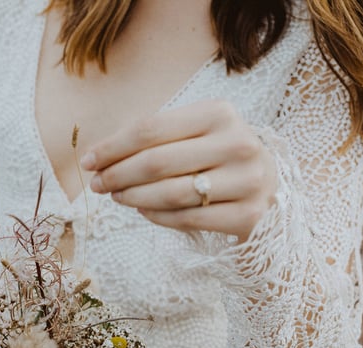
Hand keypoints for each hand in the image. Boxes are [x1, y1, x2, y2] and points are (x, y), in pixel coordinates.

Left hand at [80, 100, 277, 242]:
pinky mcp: (248, 216)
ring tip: (117, 197)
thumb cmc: (220, 159)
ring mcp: (247, 181)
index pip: (151, 128)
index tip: (89, 161)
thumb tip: (99, 155)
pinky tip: (143, 210)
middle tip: (97, 184)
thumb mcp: (197, 134)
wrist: (273, 192)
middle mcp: (238, 143)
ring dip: (133, 197)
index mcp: (220, 113)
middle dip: (118, 174)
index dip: (113, 147)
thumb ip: (156, 137)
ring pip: (170, 193)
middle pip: (157, 162)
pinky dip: (157, 216)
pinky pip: (187, 219)